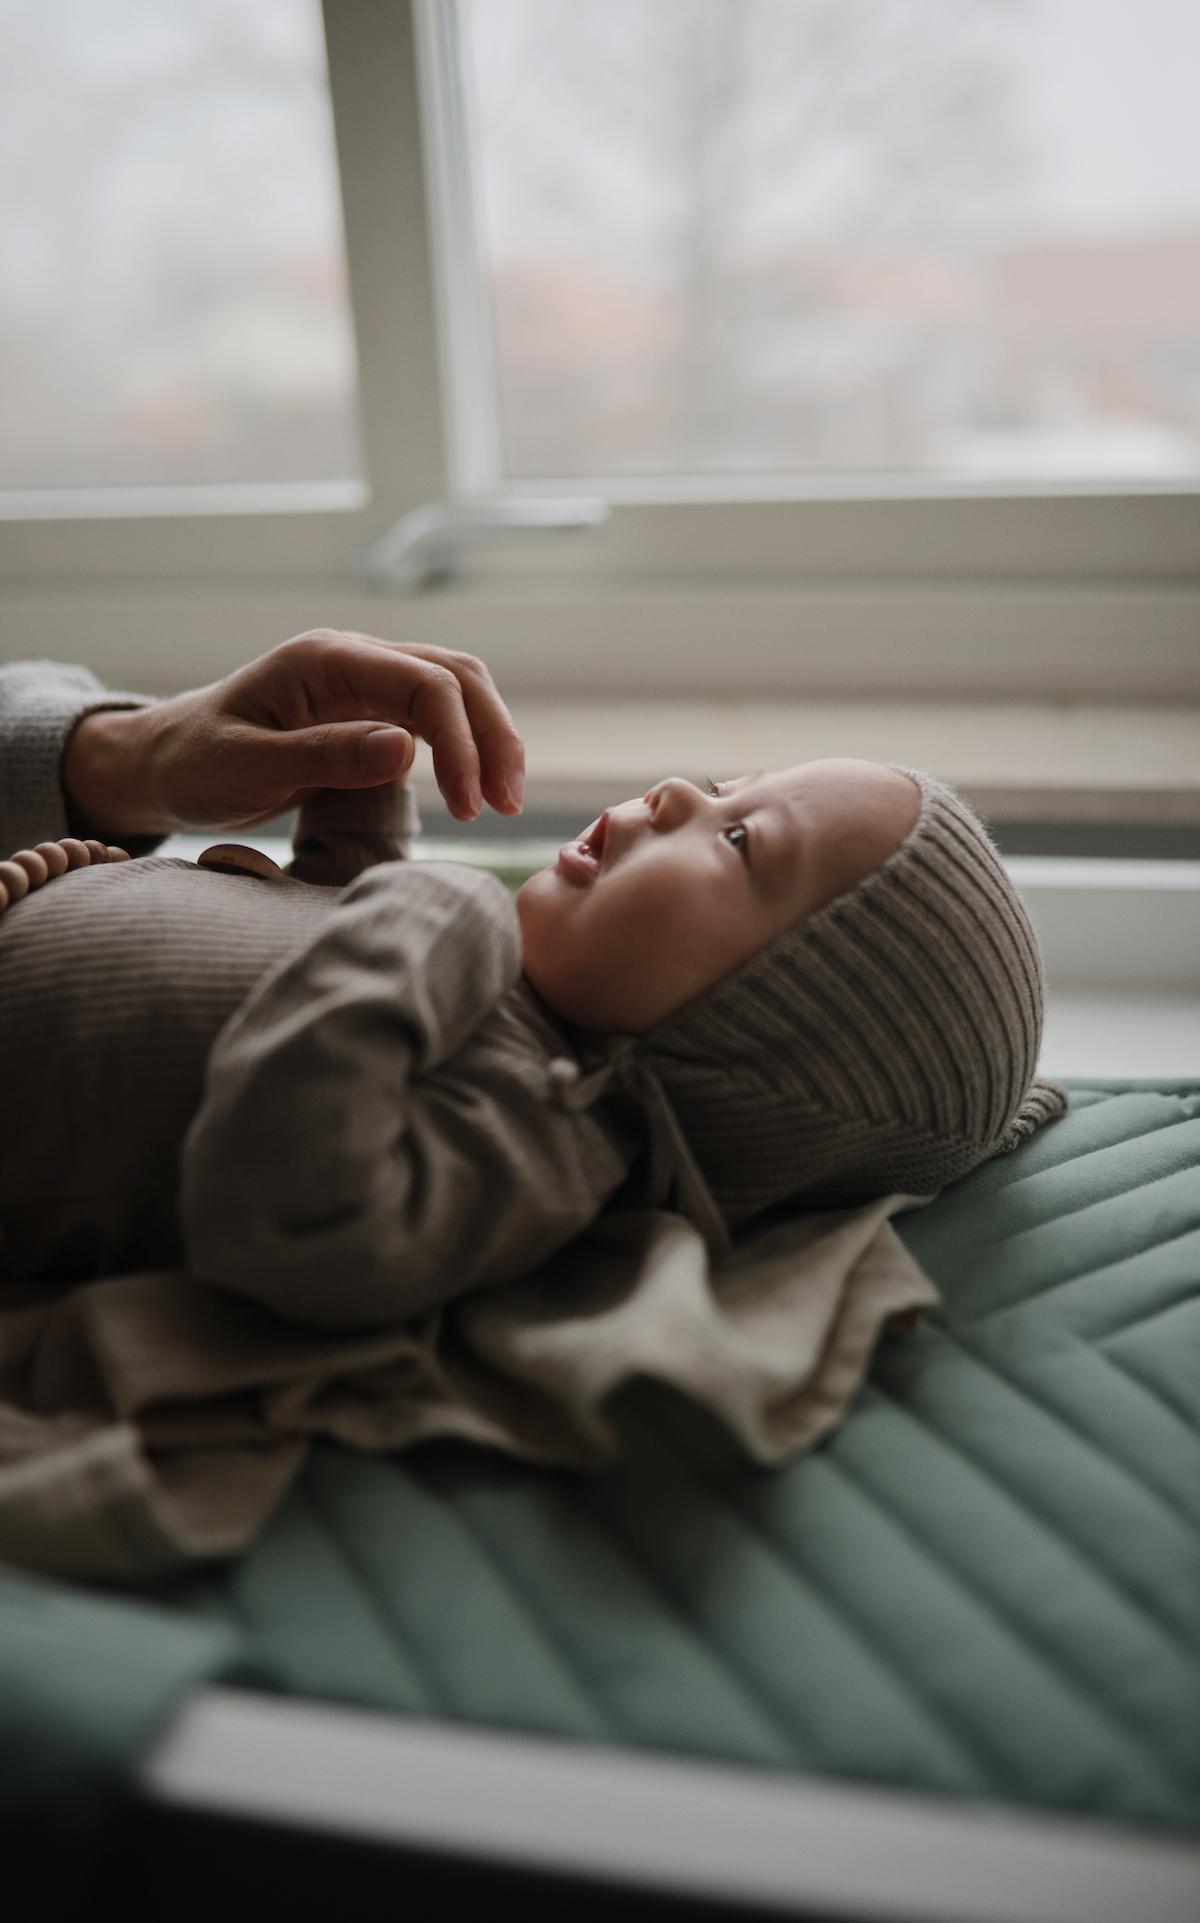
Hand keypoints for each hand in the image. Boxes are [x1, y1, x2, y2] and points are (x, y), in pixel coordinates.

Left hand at [64, 629, 525, 837]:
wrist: (165, 766)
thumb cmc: (193, 765)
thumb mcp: (246, 768)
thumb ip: (324, 756)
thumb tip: (406, 749)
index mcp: (326, 659)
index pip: (426, 683)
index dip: (461, 743)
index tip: (469, 806)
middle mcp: (354, 658)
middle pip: (457, 677)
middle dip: (493, 737)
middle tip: (506, 805)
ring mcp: (365, 682)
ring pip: (456, 692)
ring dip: (489, 741)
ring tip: (502, 802)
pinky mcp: (369, 712)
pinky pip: (437, 718)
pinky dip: (466, 749)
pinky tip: (472, 790)